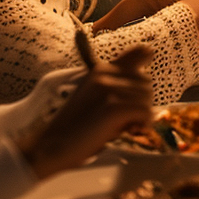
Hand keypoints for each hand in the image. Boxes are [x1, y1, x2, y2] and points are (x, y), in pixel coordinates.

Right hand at [18, 45, 152, 179]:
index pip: (142, 52)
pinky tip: (129, 132)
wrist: (50, 146)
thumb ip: (117, 85)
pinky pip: (145, 112)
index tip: (137, 91)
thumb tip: (147, 75)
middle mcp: (105, 73)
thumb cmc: (75, 127)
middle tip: (126, 119)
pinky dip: (143, 124)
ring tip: (123, 127)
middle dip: (142, 102)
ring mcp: (108, 88)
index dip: (146, 69)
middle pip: (147, 82)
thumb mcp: (95, 97)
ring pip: (147, 98)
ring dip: (141, 115)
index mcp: (101, 69)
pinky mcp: (113, 107)